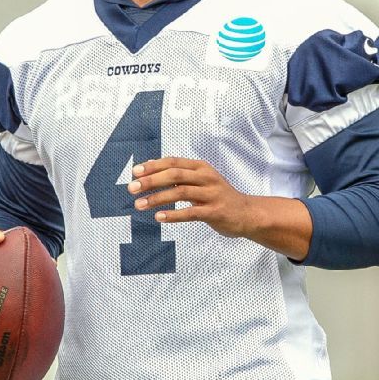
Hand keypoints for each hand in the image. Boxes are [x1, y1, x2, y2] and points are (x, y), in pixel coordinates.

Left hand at [127, 157, 251, 236]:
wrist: (246, 213)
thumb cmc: (217, 196)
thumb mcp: (199, 179)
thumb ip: (177, 173)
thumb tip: (149, 164)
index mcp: (200, 167)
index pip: (173, 162)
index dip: (152, 166)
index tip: (134, 172)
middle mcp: (206, 177)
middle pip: (175, 175)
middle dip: (151, 181)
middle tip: (132, 188)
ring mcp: (212, 194)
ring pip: (181, 193)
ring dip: (157, 199)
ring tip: (139, 205)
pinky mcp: (215, 212)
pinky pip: (191, 213)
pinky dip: (173, 215)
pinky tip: (158, 217)